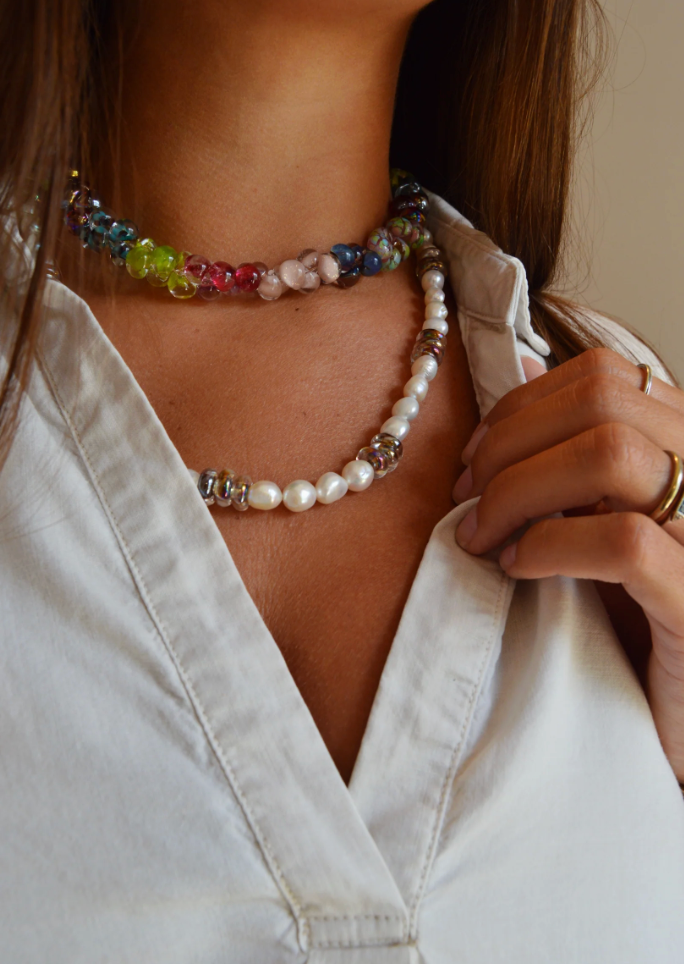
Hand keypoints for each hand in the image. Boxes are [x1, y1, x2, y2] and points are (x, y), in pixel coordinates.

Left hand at [453, 347, 683, 780]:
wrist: (681, 715)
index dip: (519, 407)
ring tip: (484, 538)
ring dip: (519, 490)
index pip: (603, 375)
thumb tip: (515, 379)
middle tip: (467, 500)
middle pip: (600, 402)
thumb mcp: (603, 519)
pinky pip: (623, 543)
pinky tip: (516, 570)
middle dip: (508, 444)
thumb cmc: (636, 619)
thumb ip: (572, 456)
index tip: (473, 459)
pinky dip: (548, 547)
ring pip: (612, 454)